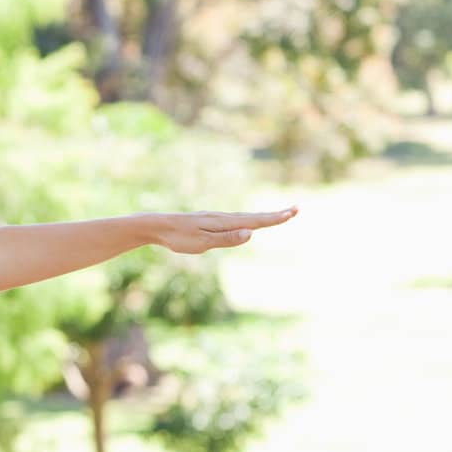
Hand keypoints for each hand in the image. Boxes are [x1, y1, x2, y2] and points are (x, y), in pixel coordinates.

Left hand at [149, 205, 296, 254]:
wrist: (156, 225)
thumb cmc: (177, 237)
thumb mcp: (202, 242)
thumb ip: (227, 239)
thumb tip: (252, 234)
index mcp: (224, 222)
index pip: (255, 221)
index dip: (275, 218)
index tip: (293, 212)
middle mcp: (222, 218)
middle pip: (254, 217)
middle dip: (275, 215)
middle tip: (295, 209)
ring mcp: (216, 219)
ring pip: (245, 218)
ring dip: (263, 217)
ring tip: (279, 216)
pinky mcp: (209, 222)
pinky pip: (234, 220)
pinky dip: (248, 220)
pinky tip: (247, 224)